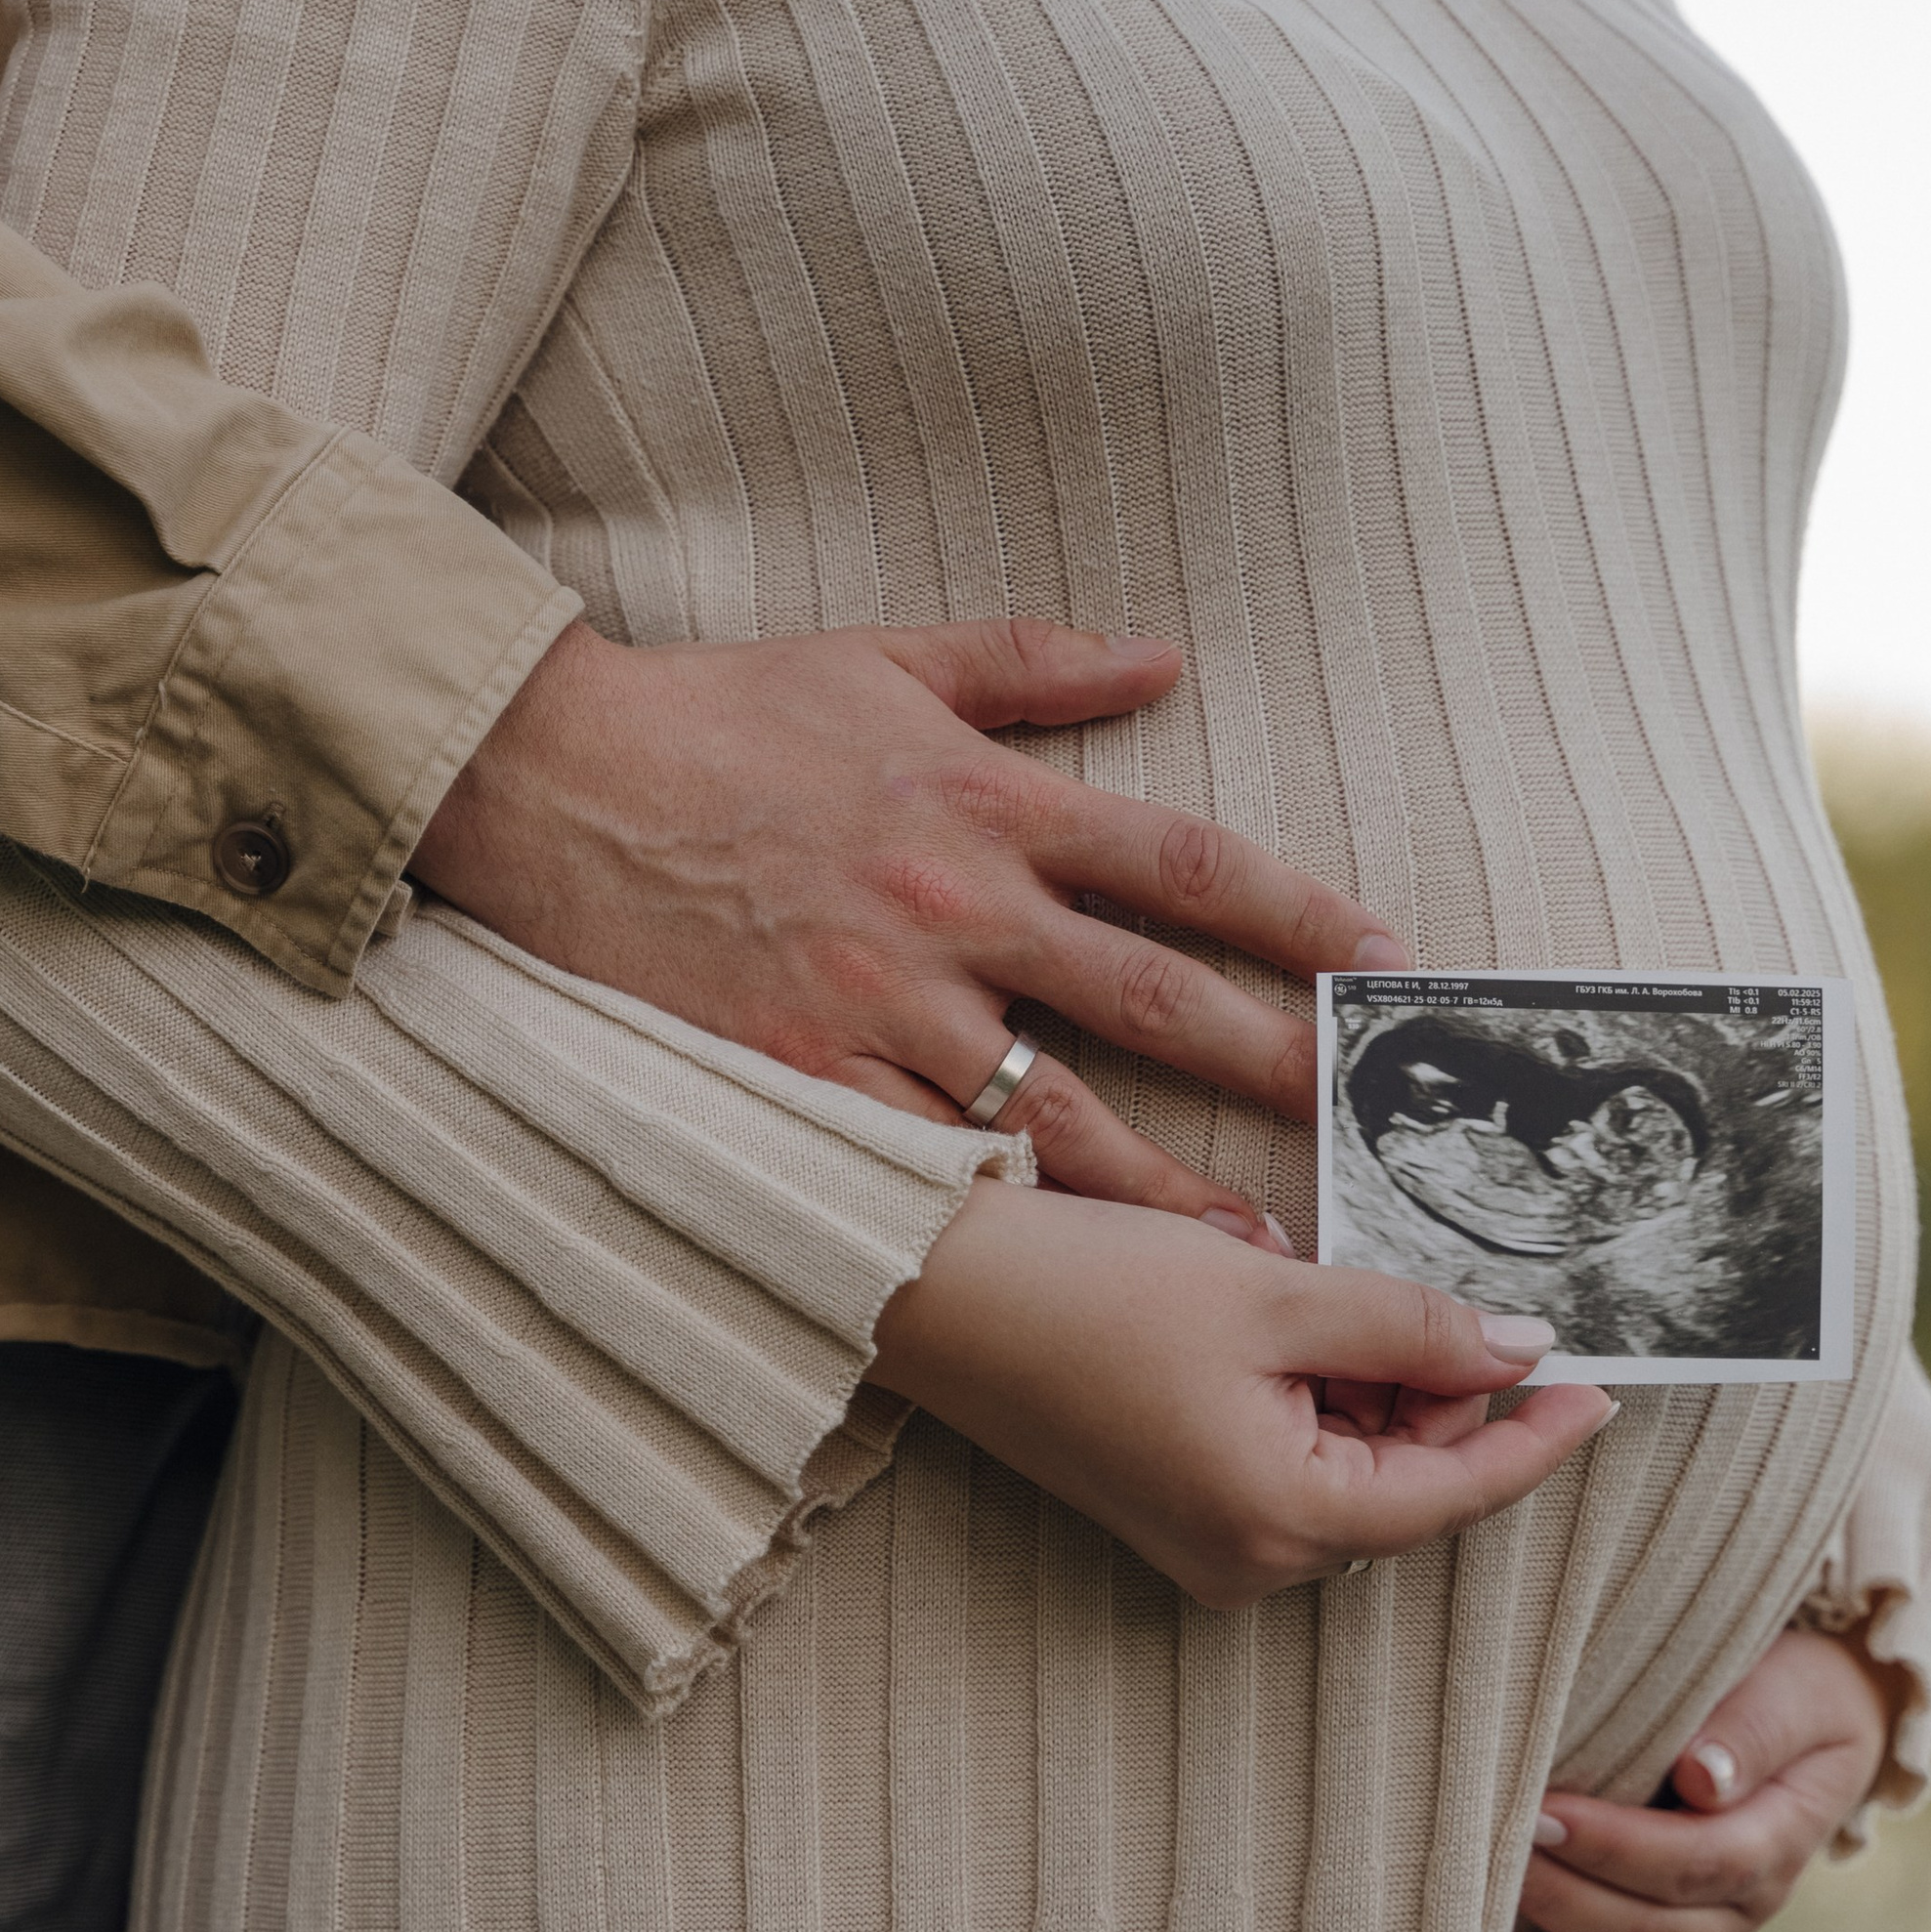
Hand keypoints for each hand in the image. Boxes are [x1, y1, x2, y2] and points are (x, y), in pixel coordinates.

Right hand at [413, 614, 1403, 1230]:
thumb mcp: (883, 656)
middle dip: (1275, 1059)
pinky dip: (1013, 1215)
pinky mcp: (806, 1076)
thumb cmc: (717, 715)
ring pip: (1058, 1111)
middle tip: (1367, 1119)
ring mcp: (882, 1001)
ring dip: (1165, 1187)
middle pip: (1153, 994)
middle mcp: (956, 903)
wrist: (549, 778)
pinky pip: (929, 1162)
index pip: (1183, 862)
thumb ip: (1032, 660)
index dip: (1296, 914)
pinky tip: (1081, 1275)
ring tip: (1255, 1250)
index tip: (1381, 959)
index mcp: (988, 798)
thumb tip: (1166, 657)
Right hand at [870, 1182, 1613, 1604]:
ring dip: (1365, 1378)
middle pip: (1404, 1480)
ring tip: (1304, 1284)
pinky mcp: (1179, 1511)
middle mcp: (1250, 1561)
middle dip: (1433, 1385)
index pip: (1456, 1491)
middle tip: (1422, 1278)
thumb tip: (1519, 1346)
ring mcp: (1210, 1544)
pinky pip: (1291, 1461)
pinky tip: (1275, 1313)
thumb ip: (1411, 1326)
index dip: (1539, 1433)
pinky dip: (1312, 1391)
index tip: (1604, 1379)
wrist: (935, 1300)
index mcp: (1281, 1523)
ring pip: (1351, 1464)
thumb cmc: (1088, 1293)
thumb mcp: (1272, 1294)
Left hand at [1508, 1626, 1896, 1931]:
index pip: (1700, 1861)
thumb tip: (1701, 1777)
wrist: (1805, 1730)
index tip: (1545, 1815)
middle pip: (1656, 1930)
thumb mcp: (1789, 1696)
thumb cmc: (1789, 1698)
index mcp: (1777, 1841)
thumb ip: (1749, 1732)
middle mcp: (1741, 1908)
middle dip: (1570, 1901)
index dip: (1619, 1848)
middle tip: (1500, 1859)